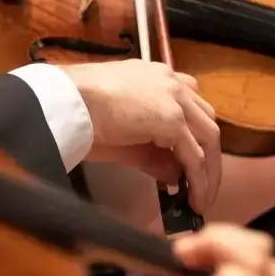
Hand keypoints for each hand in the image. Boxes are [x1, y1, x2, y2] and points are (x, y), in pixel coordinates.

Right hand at [61, 60, 220, 212]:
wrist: (65, 100)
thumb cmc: (78, 109)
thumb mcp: (121, 131)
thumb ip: (151, 152)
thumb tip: (173, 176)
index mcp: (155, 76)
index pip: (189, 101)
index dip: (194, 130)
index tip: (189, 155)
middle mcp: (170, 81)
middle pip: (205, 120)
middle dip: (207, 153)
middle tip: (200, 182)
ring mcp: (174, 99)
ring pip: (208, 137)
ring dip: (209, 170)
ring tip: (201, 198)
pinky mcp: (172, 120)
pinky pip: (195, 156)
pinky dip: (199, 180)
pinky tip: (194, 199)